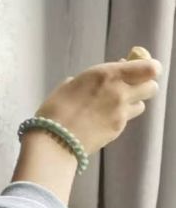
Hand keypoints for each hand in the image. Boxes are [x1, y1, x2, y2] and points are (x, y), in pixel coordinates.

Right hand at [36, 58, 161, 155]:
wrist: (54, 139)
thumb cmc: (56, 108)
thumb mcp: (73, 84)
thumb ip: (94, 80)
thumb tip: (106, 79)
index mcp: (108, 74)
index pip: (150, 68)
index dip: (149, 68)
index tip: (138, 69)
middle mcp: (120, 91)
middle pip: (152, 86)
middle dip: (143, 86)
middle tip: (129, 88)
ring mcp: (121, 112)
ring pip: (141, 105)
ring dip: (132, 104)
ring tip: (113, 107)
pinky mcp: (118, 129)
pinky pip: (126, 120)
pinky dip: (118, 118)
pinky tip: (101, 120)